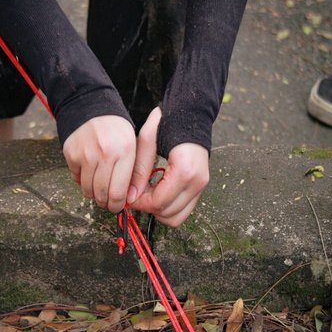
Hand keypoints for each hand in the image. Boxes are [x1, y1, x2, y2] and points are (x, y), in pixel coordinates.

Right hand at [63, 115, 135, 212]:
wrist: (92, 108)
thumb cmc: (117, 130)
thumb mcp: (135, 146)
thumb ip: (136, 172)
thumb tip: (130, 199)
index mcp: (125, 151)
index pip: (118, 191)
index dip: (117, 204)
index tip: (117, 206)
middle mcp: (105, 153)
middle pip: (101, 194)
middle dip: (105, 203)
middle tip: (108, 201)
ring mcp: (85, 153)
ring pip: (87, 190)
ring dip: (93, 194)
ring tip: (99, 187)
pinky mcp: (71, 153)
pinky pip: (76, 179)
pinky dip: (82, 180)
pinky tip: (90, 172)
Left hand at [127, 107, 209, 226]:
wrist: (190, 114)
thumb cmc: (169, 123)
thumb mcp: (147, 141)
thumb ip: (139, 170)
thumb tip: (131, 196)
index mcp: (185, 171)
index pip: (158, 202)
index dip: (140, 203)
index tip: (129, 196)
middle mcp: (197, 182)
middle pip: (167, 213)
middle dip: (148, 207)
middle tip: (136, 194)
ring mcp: (201, 186)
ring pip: (176, 217)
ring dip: (158, 210)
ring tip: (147, 193)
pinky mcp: (201, 187)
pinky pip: (183, 210)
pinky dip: (168, 207)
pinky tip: (158, 192)